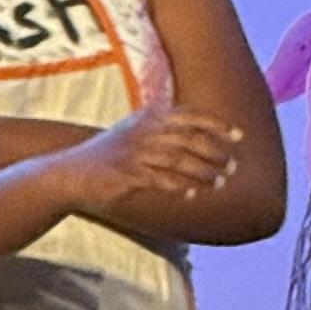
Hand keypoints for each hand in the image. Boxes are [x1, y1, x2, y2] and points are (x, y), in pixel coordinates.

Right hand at [66, 108, 244, 225]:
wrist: (70, 173)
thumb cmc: (109, 155)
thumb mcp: (136, 134)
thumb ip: (166, 133)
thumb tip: (204, 140)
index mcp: (148, 116)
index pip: (190, 115)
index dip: (218, 124)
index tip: (240, 136)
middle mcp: (143, 130)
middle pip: (190, 138)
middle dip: (216, 152)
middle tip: (232, 167)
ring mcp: (134, 152)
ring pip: (180, 161)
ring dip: (204, 173)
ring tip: (220, 183)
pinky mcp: (127, 174)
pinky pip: (161, 180)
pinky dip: (180, 187)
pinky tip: (192, 194)